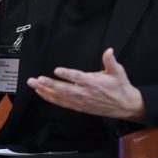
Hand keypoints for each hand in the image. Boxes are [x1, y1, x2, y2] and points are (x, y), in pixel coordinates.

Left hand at [26, 48, 145, 122]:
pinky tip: (40, 93)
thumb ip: (111, 61)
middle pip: (64, 89)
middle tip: (36, 80)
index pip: (78, 78)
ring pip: (60, 97)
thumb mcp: (118, 72)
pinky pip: (61, 103)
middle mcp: (85, 93)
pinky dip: (50, 98)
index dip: (67, 74)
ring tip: (33, 84)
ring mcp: (80, 101)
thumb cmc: (120, 86)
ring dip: (45, 90)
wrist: (124, 106)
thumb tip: (109, 50)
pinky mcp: (78, 107)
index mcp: (93, 83)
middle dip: (49, 84)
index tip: (57, 70)